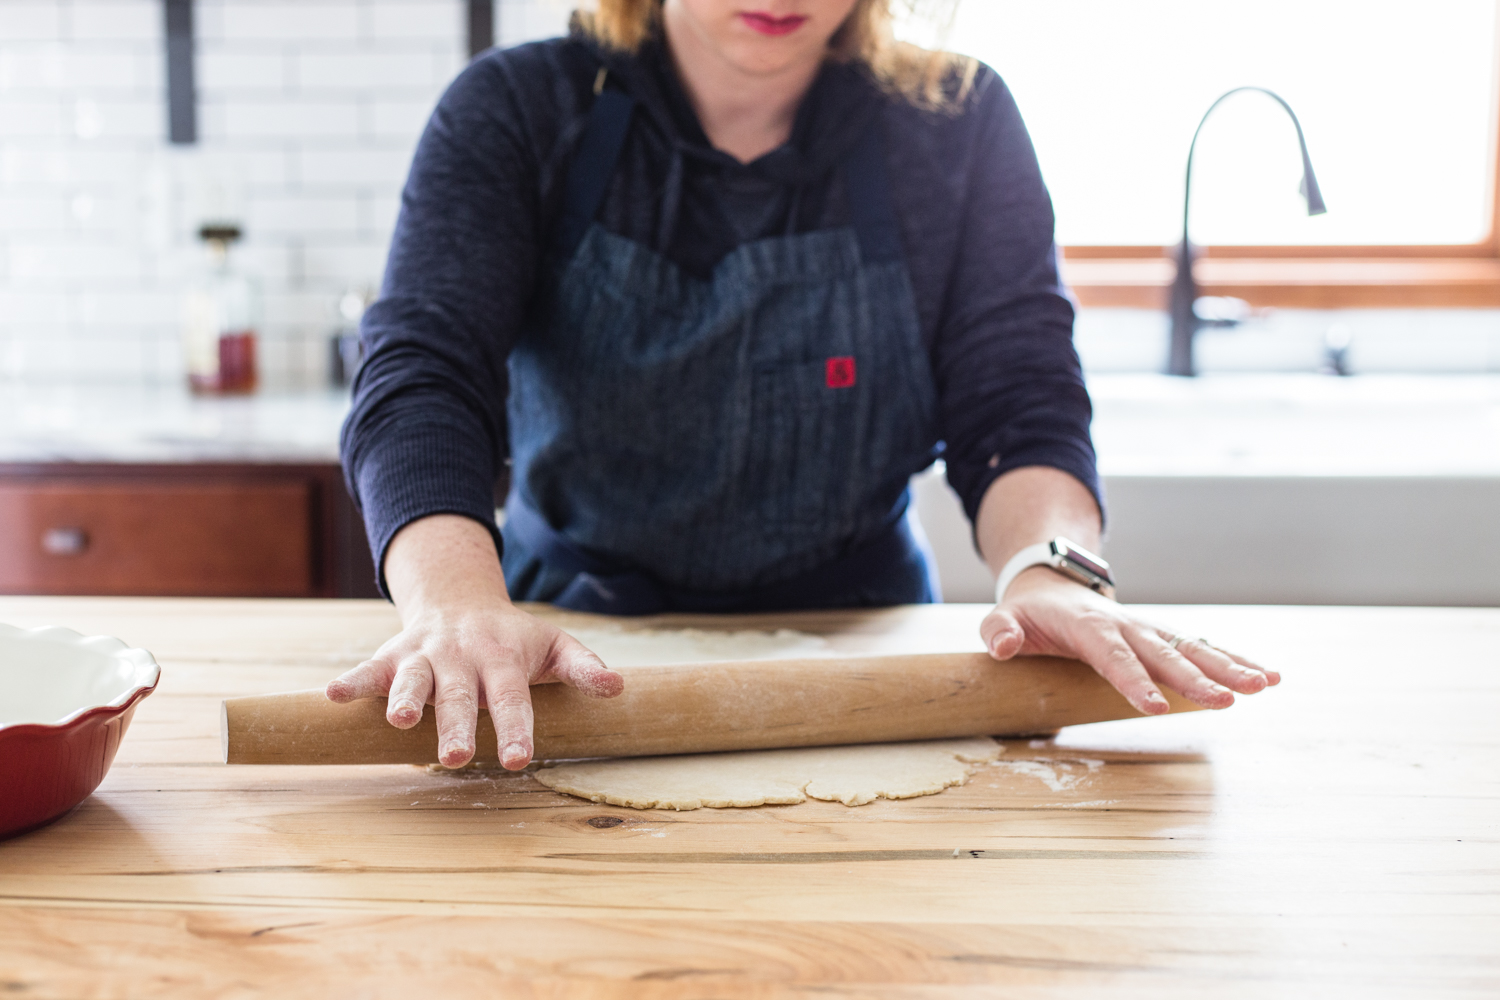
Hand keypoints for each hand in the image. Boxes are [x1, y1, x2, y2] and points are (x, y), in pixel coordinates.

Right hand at [325, 597, 622, 768]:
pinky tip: (332, 696)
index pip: (513, 699)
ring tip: (400, 721)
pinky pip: (369, 669)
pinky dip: (352, 682)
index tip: (519, 759)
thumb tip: (618, 687)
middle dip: (458, 726)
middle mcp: (462, 658)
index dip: (517, 728)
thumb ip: (582, 667)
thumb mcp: (552, 645)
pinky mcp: (392, 657)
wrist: (459, 598)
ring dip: (405, 699)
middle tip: (458, 757)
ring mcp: (425, 657)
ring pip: (413, 679)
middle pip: (461, 696)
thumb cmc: (513, 638)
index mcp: (503, 660)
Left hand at [979, 567, 1279, 714]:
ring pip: (1192, 649)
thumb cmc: (1028, 614)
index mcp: (1088, 627)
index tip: (1156, 707)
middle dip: (1195, 678)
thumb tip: (999, 646)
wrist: (1051, 584)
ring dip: (1228, 667)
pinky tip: (1269, 677)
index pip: (1112, 656)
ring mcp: (1149, 630)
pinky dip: (1236, 660)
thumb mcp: (1004, 618)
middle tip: (1227, 700)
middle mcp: (1126, 626)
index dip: (1133, 681)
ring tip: (1264, 685)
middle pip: (1163, 654)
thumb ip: (998, 631)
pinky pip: (1202, 649)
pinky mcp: (1163, 638)